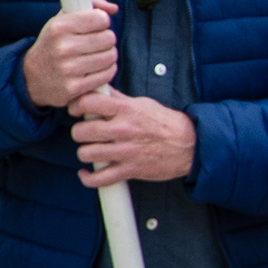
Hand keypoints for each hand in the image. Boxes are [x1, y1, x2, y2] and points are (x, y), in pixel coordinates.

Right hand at [24, 3, 115, 110]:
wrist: (32, 76)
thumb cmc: (54, 43)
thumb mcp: (63, 19)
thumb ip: (90, 4)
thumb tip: (113, 8)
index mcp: (59, 27)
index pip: (101, 18)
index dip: (101, 22)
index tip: (93, 26)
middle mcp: (63, 47)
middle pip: (109, 38)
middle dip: (105, 40)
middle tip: (95, 44)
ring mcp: (69, 68)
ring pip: (111, 56)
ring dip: (107, 56)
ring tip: (94, 56)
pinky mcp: (75, 87)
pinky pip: (107, 74)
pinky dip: (106, 72)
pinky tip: (93, 70)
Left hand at [71, 92, 195, 185]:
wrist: (191, 145)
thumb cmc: (165, 123)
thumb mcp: (142, 103)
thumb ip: (117, 98)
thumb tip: (97, 89)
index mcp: (125, 110)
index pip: (86, 103)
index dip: (77, 106)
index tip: (78, 111)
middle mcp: (123, 130)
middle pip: (80, 132)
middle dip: (81, 133)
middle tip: (89, 133)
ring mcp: (126, 152)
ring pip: (86, 154)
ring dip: (87, 153)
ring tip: (94, 150)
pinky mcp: (130, 171)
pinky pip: (99, 179)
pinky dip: (89, 177)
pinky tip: (89, 172)